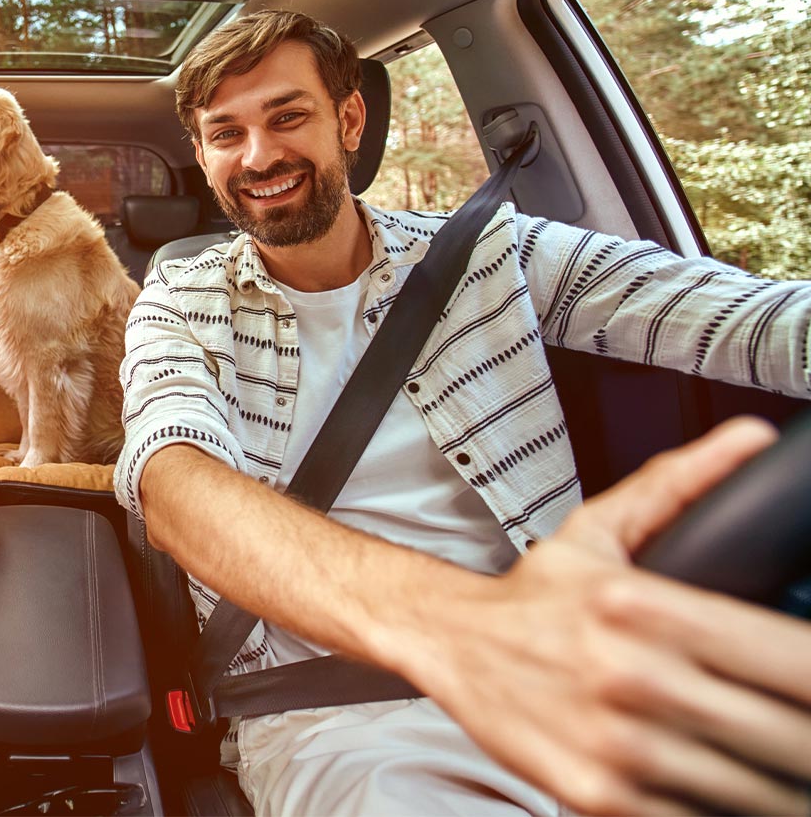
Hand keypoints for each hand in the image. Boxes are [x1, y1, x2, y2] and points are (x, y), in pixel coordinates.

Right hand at [412, 417, 810, 814]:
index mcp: (647, 607)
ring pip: (756, 790)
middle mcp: (635, 677)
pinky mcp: (600, 795)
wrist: (444, 642)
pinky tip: (730, 786)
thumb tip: (753, 440)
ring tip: (780, 762)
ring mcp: (619, 746)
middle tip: (805, 733)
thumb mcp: (602, 530)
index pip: (795, 662)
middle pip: (789, 736)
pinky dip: (727, 807)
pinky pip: (700, 816)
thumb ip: (683, 485)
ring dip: (782, 784)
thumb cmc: (531, 596)